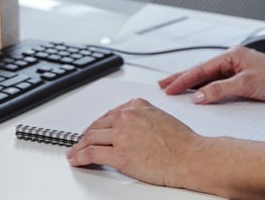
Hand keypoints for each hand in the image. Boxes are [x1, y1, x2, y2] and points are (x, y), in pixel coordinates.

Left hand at [66, 97, 201, 187]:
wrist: (190, 156)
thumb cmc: (182, 142)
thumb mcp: (161, 117)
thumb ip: (143, 118)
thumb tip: (132, 128)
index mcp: (137, 105)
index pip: (110, 113)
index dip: (98, 124)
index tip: (93, 129)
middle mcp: (127, 117)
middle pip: (98, 125)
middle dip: (87, 135)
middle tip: (80, 141)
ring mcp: (121, 135)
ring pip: (91, 138)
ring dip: (79, 146)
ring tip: (74, 152)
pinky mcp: (118, 154)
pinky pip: (91, 153)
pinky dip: (79, 156)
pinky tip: (76, 159)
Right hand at [157, 45, 264, 104]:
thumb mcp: (247, 85)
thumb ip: (220, 90)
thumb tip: (198, 96)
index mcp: (233, 55)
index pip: (201, 69)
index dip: (182, 79)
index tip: (167, 88)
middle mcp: (234, 60)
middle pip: (202, 70)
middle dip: (181, 78)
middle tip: (162, 85)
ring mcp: (239, 70)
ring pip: (209, 77)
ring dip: (192, 84)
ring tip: (175, 89)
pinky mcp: (244, 81)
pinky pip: (219, 84)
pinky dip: (206, 89)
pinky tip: (199, 95)